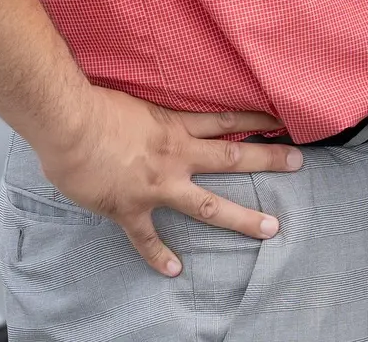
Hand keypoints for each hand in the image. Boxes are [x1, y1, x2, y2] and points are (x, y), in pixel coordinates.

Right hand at [34, 85, 302, 276]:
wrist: (69, 124)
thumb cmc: (95, 104)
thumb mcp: (136, 98)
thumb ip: (153, 110)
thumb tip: (156, 111)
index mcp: (176, 126)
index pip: (227, 121)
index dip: (256, 120)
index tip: (282, 121)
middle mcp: (176, 155)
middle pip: (232, 157)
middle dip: (268, 159)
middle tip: (298, 162)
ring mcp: (157, 185)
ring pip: (208, 204)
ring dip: (241, 217)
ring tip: (270, 228)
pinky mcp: (130, 208)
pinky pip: (148, 238)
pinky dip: (159, 255)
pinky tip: (174, 270)